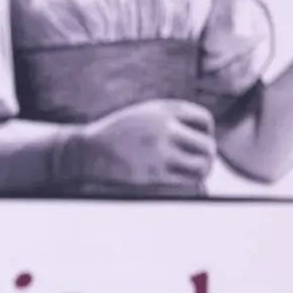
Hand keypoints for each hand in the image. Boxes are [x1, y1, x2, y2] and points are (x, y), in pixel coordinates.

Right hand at [57, 99, 216, 186]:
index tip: (197, 141)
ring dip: (202, 171)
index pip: (204, 120)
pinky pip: (186, 181)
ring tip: (196, 174)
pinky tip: (184, 183)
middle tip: (201, 162)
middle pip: (207, 145)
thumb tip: (203, 136)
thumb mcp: (143, 114)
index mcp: (164, 109)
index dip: (206, 133)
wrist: (86, 150)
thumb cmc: (115, 134)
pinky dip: (190, 183)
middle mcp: (165, 128)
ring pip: (201, 165)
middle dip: (207, 155)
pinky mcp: (153, 173)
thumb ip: (171, 119)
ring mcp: (159, 151)